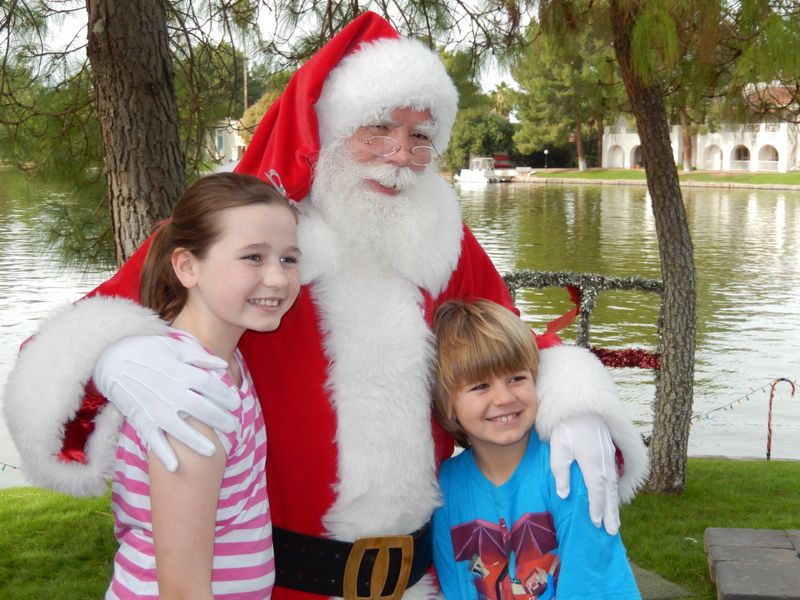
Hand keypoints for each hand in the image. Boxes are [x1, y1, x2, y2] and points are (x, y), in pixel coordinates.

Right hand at [93, 335, 240, 471]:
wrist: (112, 359)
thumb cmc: (148, 350)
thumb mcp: (175, 347)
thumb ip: (200, 357)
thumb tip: (223, 366)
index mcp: (178, 371)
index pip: (207, 385)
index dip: (224, 394)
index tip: (236, 403)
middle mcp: (168, 391)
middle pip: (199, 407)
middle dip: (218, 418)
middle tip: (233, 427)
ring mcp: (154, 407)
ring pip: (177, 428)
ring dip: (195, 441)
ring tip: (213, 451)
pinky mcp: (141, 418)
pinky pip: (152, 439)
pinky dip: (162, 453)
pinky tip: (175, 466)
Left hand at [549, 414, 620, 534]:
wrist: (583, 405)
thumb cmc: (567, 426)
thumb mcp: (558, 447)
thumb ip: (560, 470)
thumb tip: (564, 494)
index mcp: (593, 463)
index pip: (596, 491)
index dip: (597, 508)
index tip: (596, 524)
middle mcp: (605, 463)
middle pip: (610, 493)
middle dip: (610, 513)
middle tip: (611, 532)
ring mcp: (610, 458)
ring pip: (614, 486)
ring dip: (614, 505)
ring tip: (614, 522)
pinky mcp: (609, 453)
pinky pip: (614, 477)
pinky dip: (614, 491)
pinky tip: (612, 498)